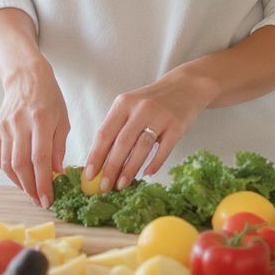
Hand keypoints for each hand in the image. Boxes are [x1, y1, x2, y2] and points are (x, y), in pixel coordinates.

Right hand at [0, 59, 69, 208]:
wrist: (25, 77)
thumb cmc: (49, 97)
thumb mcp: (63, 119)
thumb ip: (59, 147)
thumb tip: (56, 173)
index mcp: (41, 119)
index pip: (40, 158)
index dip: (43, 182)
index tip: (48, 200)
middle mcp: (20, 123)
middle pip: (21, 164)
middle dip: (31, 188)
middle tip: (39, 201)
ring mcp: (5, 126)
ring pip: (8, 164)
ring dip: (19, 183)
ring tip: (31, 192)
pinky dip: (8, 171)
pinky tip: (19, 178)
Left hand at [85, 65, 215, 190]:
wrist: (185, 87)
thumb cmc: (151, 102)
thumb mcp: (131, 106)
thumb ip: (117, 128)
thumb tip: (100, 160)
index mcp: (123, 103)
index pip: (105, 132)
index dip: (96, 155)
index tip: (89, 174)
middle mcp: (140, 108)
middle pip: (122, 143)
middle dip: (111, 167)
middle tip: (104, 187)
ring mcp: (160, 117)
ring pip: (141, 147)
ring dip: (130, 169)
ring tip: (121, 185)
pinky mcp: (177, 126)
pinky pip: (163, 149)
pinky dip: (154, 164)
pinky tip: (146, 174)